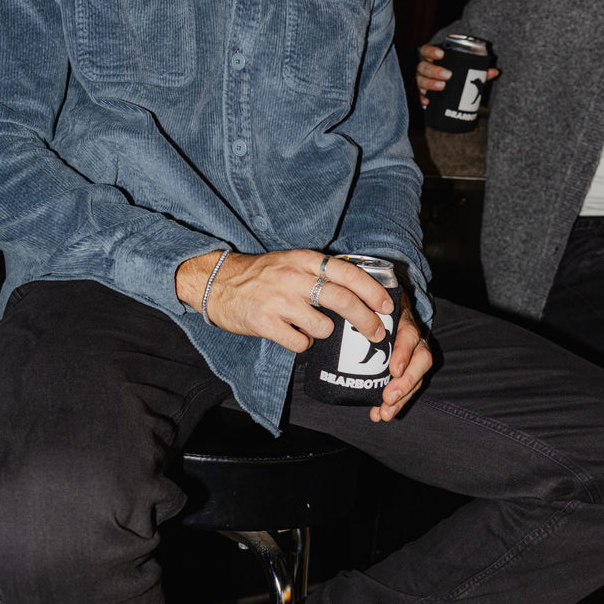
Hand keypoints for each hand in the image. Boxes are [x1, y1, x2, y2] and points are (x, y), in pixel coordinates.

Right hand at [176, 249, 393, 353]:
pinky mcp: (266, 322)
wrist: (217, 284)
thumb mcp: (291, 262)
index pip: (348, 273)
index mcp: (305, 259)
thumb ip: (320, 272)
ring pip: (323, 326)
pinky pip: (301, 342)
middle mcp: (294, 277)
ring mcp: (279, 300)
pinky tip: (293, 335)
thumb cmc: (260, 275)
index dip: (372, 291)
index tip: (387, 306)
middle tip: (377, 333)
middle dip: (367, 321)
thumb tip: (359, 290)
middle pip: (343, 301)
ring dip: (325, 333)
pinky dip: (304, 344)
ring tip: (312, 328)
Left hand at [368, 294, 432, 422]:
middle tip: (388, 399)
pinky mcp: (408, 368)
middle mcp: (414, 338)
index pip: (409, 335)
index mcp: (402, 320)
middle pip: (421, 360)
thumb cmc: (370, 309)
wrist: (382, 307)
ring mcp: (414, 354)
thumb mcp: (366, 305)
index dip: (404, 353)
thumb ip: (357, 314)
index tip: (394, 371)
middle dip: (405, 383)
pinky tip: (379, 414)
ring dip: (402, 398)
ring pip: (417, 377)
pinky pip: (407, 387)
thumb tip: (330, 326)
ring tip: (385, 413)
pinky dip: (395, 403)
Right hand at [415, 43, 497, 106]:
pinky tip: (428, 101)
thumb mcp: (465, 72)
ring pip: (419, 81)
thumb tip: (494, 72)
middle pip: (423, 67)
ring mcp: (421, 81)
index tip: (442, 55)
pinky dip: (422, 98)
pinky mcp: (421, 94)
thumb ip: (478, 72)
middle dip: (434, 70)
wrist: (448, 91)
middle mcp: (424, 69)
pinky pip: (418, 96)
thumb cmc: (455, 76)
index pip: (426, 50)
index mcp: (432, 59)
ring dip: (430, 83)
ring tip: (442, 86)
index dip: (431, 51)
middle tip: (448, 75)